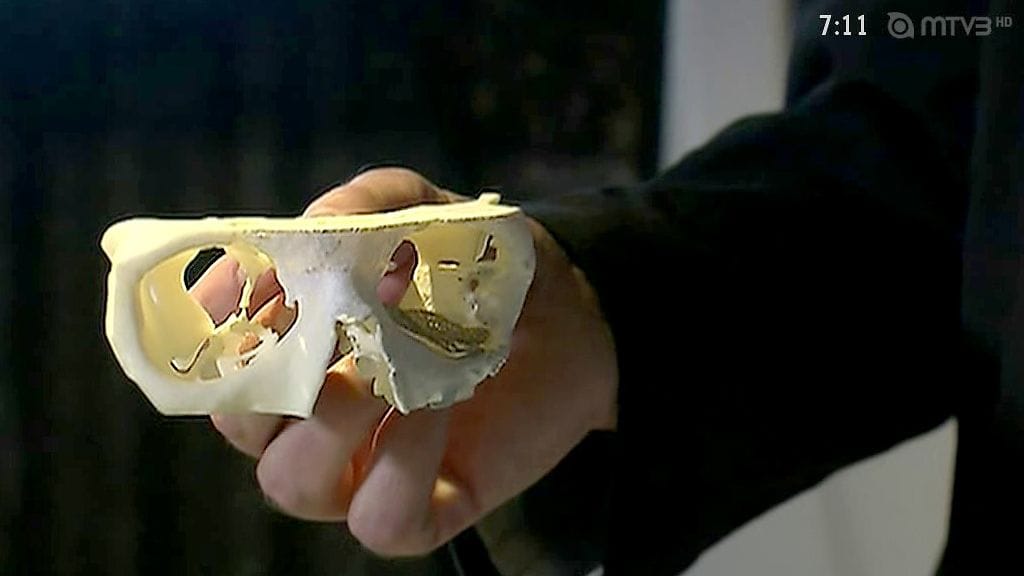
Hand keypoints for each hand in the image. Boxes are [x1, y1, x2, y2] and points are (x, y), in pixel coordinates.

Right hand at [196, 167, 617, 555]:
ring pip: (295, 485)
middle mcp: (318, 421)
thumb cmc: (479, 264)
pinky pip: (382, 518)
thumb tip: (312, 227)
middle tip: (327, 332)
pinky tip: (437, 407)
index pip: (223, 365)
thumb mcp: (424, 211)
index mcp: (299, 355)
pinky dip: (399, 464)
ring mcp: (368, 469)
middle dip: (270, 384)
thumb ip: (366, 204)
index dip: (225, 336)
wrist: (572, 310)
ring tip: (387, 371)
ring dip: (330, 424)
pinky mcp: (428, 506)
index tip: (266, 294)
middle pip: (245, 433)